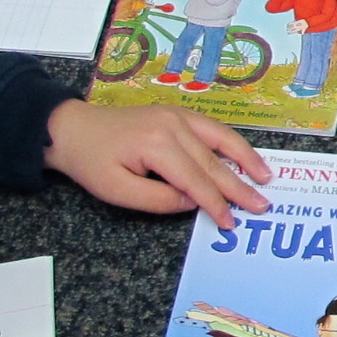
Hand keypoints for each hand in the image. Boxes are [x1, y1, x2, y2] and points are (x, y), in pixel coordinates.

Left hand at [44, 101, 270, 227]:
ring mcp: (177, 115)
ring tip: (265, 177)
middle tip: (261, 206)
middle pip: (214, 162)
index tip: (230, 223)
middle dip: (239, 187)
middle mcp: (173, 125)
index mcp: (157, 145)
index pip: (196, 181)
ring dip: (246, 159)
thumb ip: (157, 200)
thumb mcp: (116, 190)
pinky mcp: (177, 114)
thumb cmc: (90, 162)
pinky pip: (212, 129)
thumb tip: (192, 202)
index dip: (215, 204)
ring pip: (221, 139)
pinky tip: (245, 156)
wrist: (71, 128)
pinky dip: (233, 143)